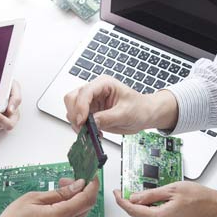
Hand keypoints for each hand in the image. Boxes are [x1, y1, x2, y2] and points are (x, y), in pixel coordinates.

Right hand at [0, 177, 99, 216]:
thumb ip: (59, 193)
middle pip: (83, 209)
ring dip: (66, 210)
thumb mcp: (31, 199)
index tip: (91, 178)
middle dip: (77, 194)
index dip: (92, 186)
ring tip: (44, 210)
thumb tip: (77, 186)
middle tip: (63, 185)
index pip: (87, 199)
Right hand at [63, 75, 178, 133]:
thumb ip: (107, 118)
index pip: (84, 92)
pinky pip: (78, 120)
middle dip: (75, 114)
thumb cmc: (140, 108)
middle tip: (83, 128)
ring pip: (72, 109)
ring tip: (91, 132)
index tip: (82, 121)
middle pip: (72, 98)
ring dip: (77, 122)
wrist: (145, 114)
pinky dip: (82, 128)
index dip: (80, 107)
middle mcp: (94, 91)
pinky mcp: (90, 113)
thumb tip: (92, 123)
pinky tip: (93, 132)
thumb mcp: (126, 113)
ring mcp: (91, 102)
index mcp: (103, 84)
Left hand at [114, 181, 216, 216]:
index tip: (116, 193)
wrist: (214, 206)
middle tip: (128, 189)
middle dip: (131, 201)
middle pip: (138, 213)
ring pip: (146, 214)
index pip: (133, 210)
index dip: (121, 201)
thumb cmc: (198, 198)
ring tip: (150, 191)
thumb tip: (134, 197)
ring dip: (143, 204)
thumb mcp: (171, 189)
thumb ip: (150, 194)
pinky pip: (154, 216)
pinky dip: (151, 207)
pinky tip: (157, 198)